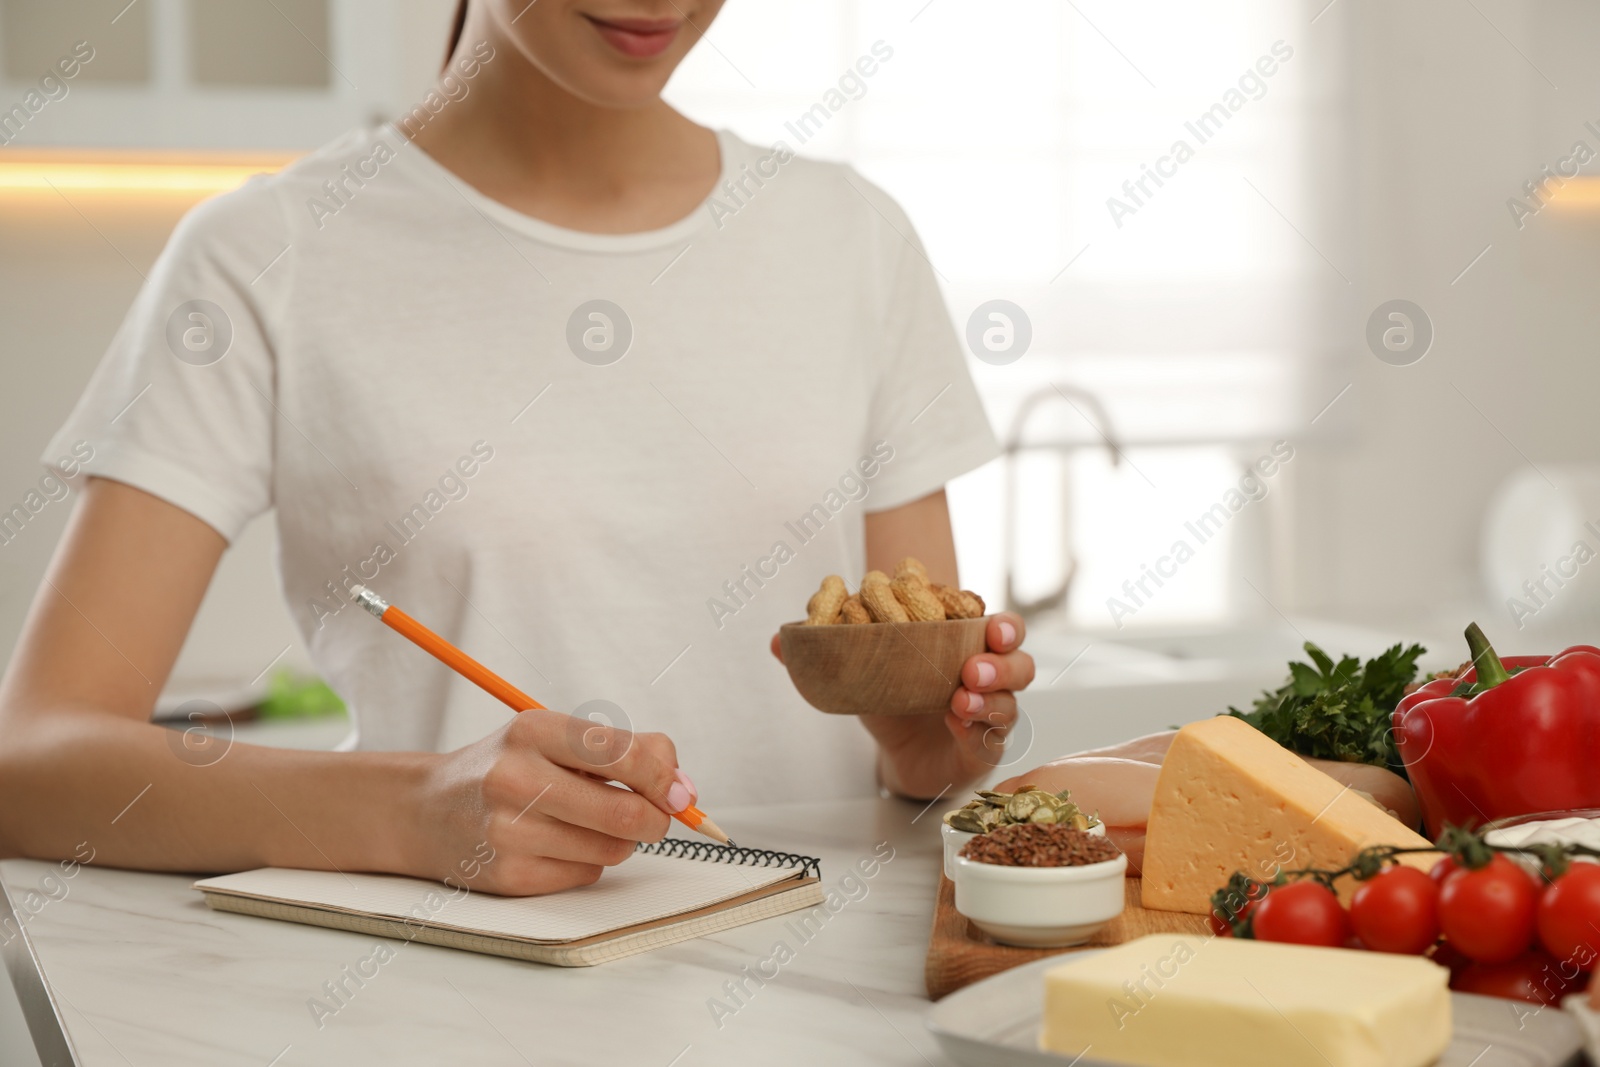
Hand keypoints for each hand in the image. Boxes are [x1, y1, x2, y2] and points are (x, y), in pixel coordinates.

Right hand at [408, 710, 695, 895]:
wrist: (427, 811)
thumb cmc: (508, 768)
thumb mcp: (557, 737)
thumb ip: (628, 750)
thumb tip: (684, 788)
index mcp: (533, 730)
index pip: (622, 755)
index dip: (664, 777)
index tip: (679, 791)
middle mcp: (516, 779)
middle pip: (625, 812)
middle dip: (655, 819)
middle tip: (654, 816)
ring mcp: (509, 832)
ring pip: (612, 848)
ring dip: (620, 840)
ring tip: (590, 823)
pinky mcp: (509, 877)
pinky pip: (587, 874)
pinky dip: (589, 862)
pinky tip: (558, 844)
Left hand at [768, 612, 1034, 799]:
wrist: (900, 756)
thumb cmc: (892, 700)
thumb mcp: (862, 672)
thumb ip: (827, 653)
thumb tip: (779, 641)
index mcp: (964, 644)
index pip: (997, 626)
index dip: (1002, 624)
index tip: (989, 623)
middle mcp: (986, 674)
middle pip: (1017, 659)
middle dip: (1002, 660)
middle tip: (971, 668)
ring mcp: (990, 710)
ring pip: (1013, 698)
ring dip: (992, 696)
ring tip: (961, 699)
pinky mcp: (985, 746)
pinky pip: (994, 737)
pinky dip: (978, 729)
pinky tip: (958, 725)